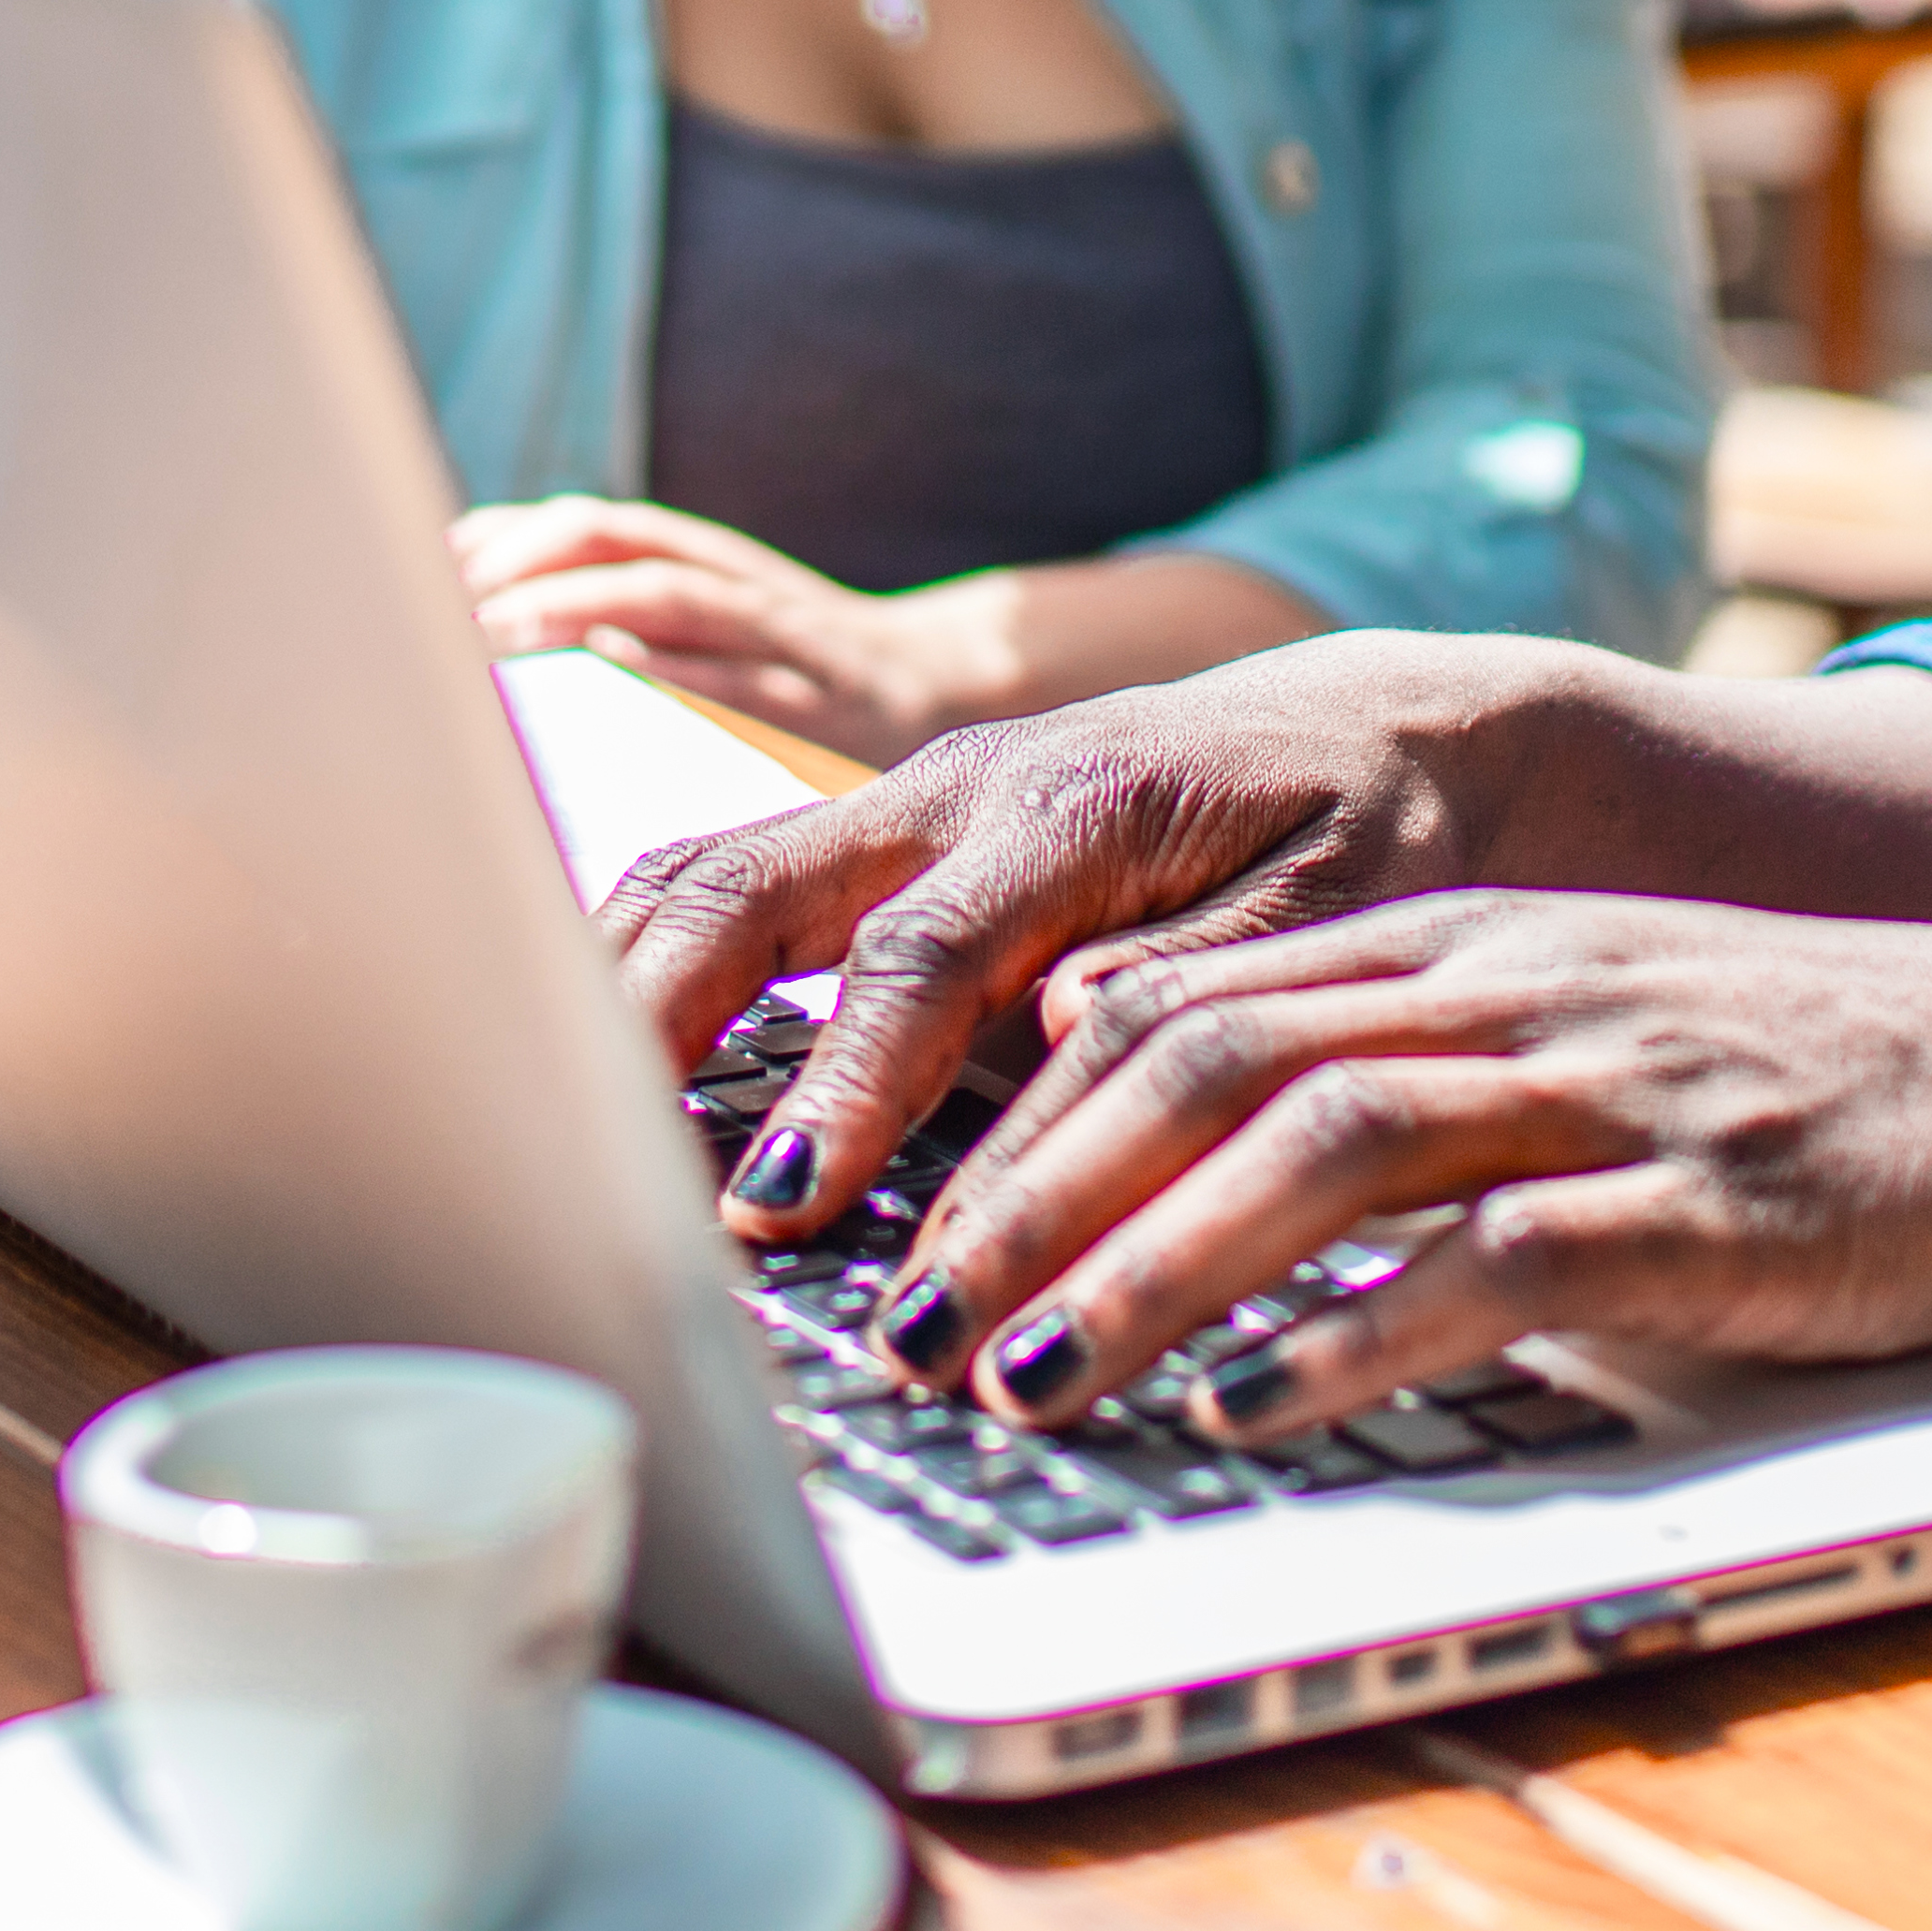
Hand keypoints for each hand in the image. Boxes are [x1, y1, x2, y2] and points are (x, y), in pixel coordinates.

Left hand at [452, 498, 1005, 759]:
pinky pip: (739, 676)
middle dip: (526, 558)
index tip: (426, 559)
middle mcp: (732, 580)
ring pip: (668, 595)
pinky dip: (672, 664)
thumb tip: (488, 600)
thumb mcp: (712, 623)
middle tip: (441, 596)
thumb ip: (621, 607)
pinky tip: (614, 662)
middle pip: (618, 541)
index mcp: (702, 563)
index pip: (591, 524)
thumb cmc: (797, 667)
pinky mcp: (819, 693)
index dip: (508, 532)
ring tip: (498, 624)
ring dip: (579, 603)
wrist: (941, 685)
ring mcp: (777, 633)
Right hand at [602, 637, 1632, 1232]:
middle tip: (600, 1162)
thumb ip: (1192, 973)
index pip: (915, 958)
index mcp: (1070, 809)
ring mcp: (901, 808)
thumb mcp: (1333, 906)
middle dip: (659, 1023)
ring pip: (707, 876)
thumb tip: (1049, 1037)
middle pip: (748, 889)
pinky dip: (649, 964)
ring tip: (557, 1120)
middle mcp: (956, 793)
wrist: (1374, 727)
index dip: (840, 1087)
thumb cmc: (1367, 828)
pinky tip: (603, 1063)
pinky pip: (725, 887)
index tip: (783, 1204)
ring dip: (622, 988)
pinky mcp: (879, 845)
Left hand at [862, 890, 1931, 1438]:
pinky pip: (1505, 1259)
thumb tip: (1175, 1160)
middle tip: (908, 1323)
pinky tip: (1269, 1405)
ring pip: (1325, 1143)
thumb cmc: (1782, 1077)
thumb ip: (1392, 1069)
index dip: (1014, 1111)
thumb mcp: (1560, 1033)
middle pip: (1208, 1061)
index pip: (1176, 1000)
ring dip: (1157, 1265)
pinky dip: (1368, 1331)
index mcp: (1452, 947)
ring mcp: (1602, 1085)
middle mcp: (1502, 992)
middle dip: (1030, 1196)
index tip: (893, 1223)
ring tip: (1038, 1377)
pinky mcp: (1701, 1199)